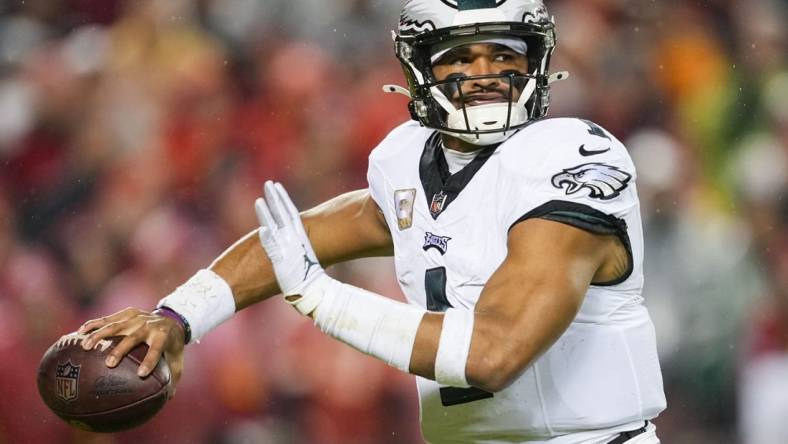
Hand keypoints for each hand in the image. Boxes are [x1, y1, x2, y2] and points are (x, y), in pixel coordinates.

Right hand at [78, 307, 185, 393]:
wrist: (172, 318)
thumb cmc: (171, 346)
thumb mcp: (177, 360)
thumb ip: (172, 379)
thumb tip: (166, 400)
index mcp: (163, 336)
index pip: (157, 349)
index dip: (150, 360)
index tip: (141, 374)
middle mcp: (149, 325)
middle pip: (133, 337)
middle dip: (121, 350)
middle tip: (109, 364)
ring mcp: (137, 317)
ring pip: (116, 325)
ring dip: (100, 335)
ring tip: (85, 347)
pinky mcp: (127, 313)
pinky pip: (108, 318)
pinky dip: (93, 324)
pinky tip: (79, 333)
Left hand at [255, 181, 325, 314]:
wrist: (314, 293)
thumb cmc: (309, 277)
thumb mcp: (304, 255)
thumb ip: (298, 244)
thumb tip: (296, 238)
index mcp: (300, 237)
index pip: (291, 213)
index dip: (283, 199)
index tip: (277, 187)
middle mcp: (295, 241)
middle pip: (284, 215)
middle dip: (276, 198)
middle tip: (269, 183)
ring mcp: (289, 251)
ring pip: (277, 228)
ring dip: (268, 214)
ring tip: (260, 199)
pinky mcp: (282, 264)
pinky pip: (274, 250)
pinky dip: (269, 239)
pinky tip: (262, 229)